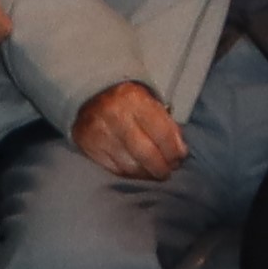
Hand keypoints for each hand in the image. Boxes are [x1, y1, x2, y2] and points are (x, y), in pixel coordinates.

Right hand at [71, 82, 191, 182]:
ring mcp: (99, 133)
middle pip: (146, 153)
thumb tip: (180, 152)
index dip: (174, 151)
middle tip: (168, 171)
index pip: (162, 133)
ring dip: (146, 174)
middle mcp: (115, 115)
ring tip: (155, 173)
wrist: (92, 95)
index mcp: (135, 99)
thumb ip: (167, 125)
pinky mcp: (87, 146)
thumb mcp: (151, 102)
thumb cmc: (130, 101)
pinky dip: (130, 174)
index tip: (179, 158)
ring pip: (130, 165)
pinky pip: (114, 169)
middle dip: (161, 167)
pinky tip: (138, 171)